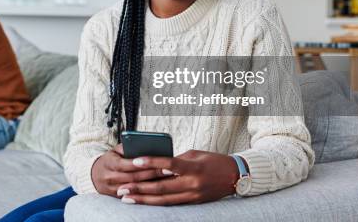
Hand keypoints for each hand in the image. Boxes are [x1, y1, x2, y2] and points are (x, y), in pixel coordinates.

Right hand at [91, 144, 169, 196]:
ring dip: (152, 184)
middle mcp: (110, 177)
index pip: (126, 164)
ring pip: (135, 188)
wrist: (94, 176)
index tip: (155, 160)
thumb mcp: (115, 151)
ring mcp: (113, 189)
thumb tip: (143, 145)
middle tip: (168, 169)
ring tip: (167, 178)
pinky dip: (147, 192)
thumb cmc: (110, 160)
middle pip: (133, 177)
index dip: (140, 163)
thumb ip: (127, 148)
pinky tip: (159, 188)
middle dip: (152, 173)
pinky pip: (134, 196)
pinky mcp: (118, 198)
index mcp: (109, 163)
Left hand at [116, 150, 238, 204]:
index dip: (151, 162)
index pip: (169, 164)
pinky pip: (171, 203)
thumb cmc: (213, 160)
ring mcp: (193, 195)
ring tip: (126, 198)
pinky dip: (155, 202)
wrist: (235, 176)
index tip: (135, 160)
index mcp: (193, 167)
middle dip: (139, 188)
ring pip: (163, 199)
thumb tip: (156, 163)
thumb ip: (175, 159)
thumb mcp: (194, 154)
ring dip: (143, 199)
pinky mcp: (193, 202)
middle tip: (122, 188)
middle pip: (162, 187)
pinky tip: (143, 201)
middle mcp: (193, 184)